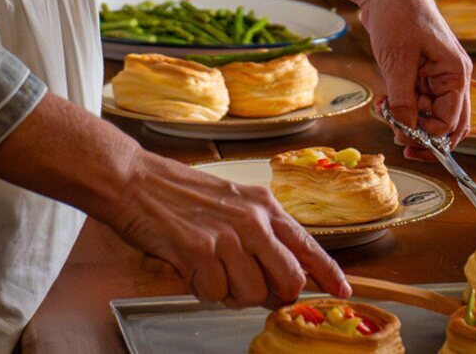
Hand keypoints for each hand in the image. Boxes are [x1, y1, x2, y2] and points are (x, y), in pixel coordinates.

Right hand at [105, 153, 347, 308]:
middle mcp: (253, 220)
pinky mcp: (199, 252)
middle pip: (289, 280)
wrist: (135, 180)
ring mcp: (227, 237)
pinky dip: (202, 290)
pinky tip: (190, 267)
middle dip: (275, 295)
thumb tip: (280, 274)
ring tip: (210, 269)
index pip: (308, 246)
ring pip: (252, 294)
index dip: (328, 274)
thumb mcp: (232, 202)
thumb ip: (260, 233)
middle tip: (252, 290)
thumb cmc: (179, 193)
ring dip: (231, 293)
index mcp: (264, 206)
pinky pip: (215, 294)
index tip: (340, 291)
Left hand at [354, 0, 471, 154]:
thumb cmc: (398, 14)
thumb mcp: (398, 62)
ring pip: (428, 113)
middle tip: (397, 139)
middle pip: (446, 122)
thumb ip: (404, 101)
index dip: (428, 136)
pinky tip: (383, 102)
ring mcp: (435, 74)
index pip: (451, 122)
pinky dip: (400, 106)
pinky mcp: (419, 71)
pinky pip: (415, 100)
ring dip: (407, 119)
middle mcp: (451, 76)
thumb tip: (407, 132)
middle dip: (422, 134)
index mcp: (456, 73)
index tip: (403, 138)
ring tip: (384, 111)